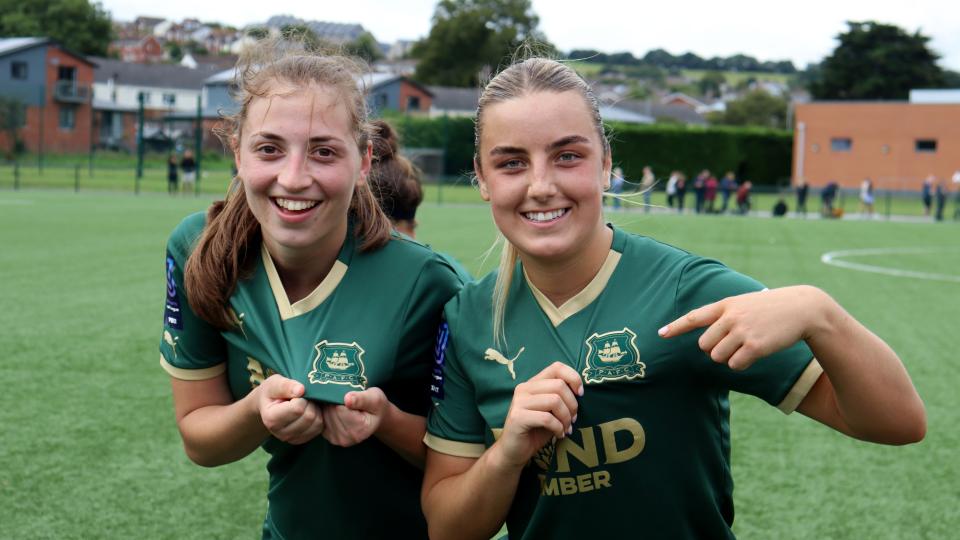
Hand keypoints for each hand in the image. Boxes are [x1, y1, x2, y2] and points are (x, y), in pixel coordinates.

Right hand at [257, 374, 324, 444]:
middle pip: (309, 417)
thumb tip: (301, 390)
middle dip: (310, 403)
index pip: (298, 408)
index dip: (302, 396)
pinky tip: (309, 410)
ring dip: (315, 410)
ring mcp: (291, 439)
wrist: (268, 405)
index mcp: (272, 419)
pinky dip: (318, 417)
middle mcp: (281, 433)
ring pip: (316, 424)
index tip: (297, 392)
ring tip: (306, 403)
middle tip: (303, 397)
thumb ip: (286, 386)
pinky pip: (319, 428)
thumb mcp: (275, 383)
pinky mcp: (301, 440)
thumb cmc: (272, 392)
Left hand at [320, 388, 389, 446]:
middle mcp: (347, 438)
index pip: (340, 408)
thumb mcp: (375, 398)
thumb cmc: (376, 405)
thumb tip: (347, 399)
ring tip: (342, 404)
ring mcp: (337, 439)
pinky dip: (326, 412)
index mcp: (360, 428)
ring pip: (324, 414)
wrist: (376, 417)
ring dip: (329, 406)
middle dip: (335, 401)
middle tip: (346, 399)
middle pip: (331, 412)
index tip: (350, 394)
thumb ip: (362, 399)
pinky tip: (336, 411)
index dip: (342, 397)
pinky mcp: (330, 437)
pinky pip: (321, 419)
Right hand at [492, 362, 582, 469]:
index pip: (556, 367)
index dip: (573, 378)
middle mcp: (524, 388)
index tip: (580, 394)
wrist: (514, 452)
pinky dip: (558, 428)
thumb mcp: (551, 411)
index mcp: (533, 383)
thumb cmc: (535, 431)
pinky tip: (559, 435)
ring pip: (555, 401)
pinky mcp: (518, 417)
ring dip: (566, 418)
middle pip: (559, 385)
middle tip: (573, 419)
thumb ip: (561, 398)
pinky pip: (547, 418)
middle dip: (572, 404)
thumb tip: (580, 391)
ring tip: (566, 428)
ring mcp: (519, 402)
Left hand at [659, 285, 827, 370]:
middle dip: (715, 350)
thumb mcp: (745, 304)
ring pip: (717, 357)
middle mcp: (730, 317)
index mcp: (726, 305)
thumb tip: (707, 342)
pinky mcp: (755, 346)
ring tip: (746, 346)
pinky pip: (735, 365)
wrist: (802, 308)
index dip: (676, 327)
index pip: (695, 316)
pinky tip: (754, 353)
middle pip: (704, 346)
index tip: (661, 334)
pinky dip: (741, 364)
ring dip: (729, 358)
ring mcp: (742, 331)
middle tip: (734, 343)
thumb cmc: (771, 308)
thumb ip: (725, 316)